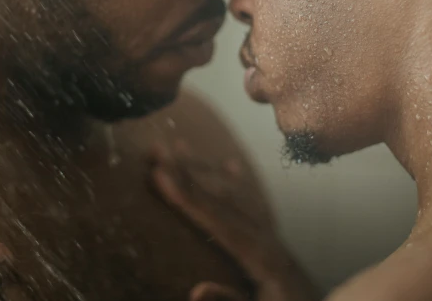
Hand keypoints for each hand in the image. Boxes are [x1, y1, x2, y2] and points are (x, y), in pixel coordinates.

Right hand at [151, 142, 319, 300]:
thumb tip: (194, 290)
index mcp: (261, 259)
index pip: (216, 219)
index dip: (185, 196)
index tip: (158, 174)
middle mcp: (266, 241)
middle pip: (221, 198)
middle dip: (186, 172)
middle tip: (156, 149)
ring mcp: (272, 240)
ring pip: (235, 195)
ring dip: (205, 170)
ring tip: (180, 145)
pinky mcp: (275, 246)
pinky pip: (253, 204)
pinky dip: (240, 183)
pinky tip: (230, 165)